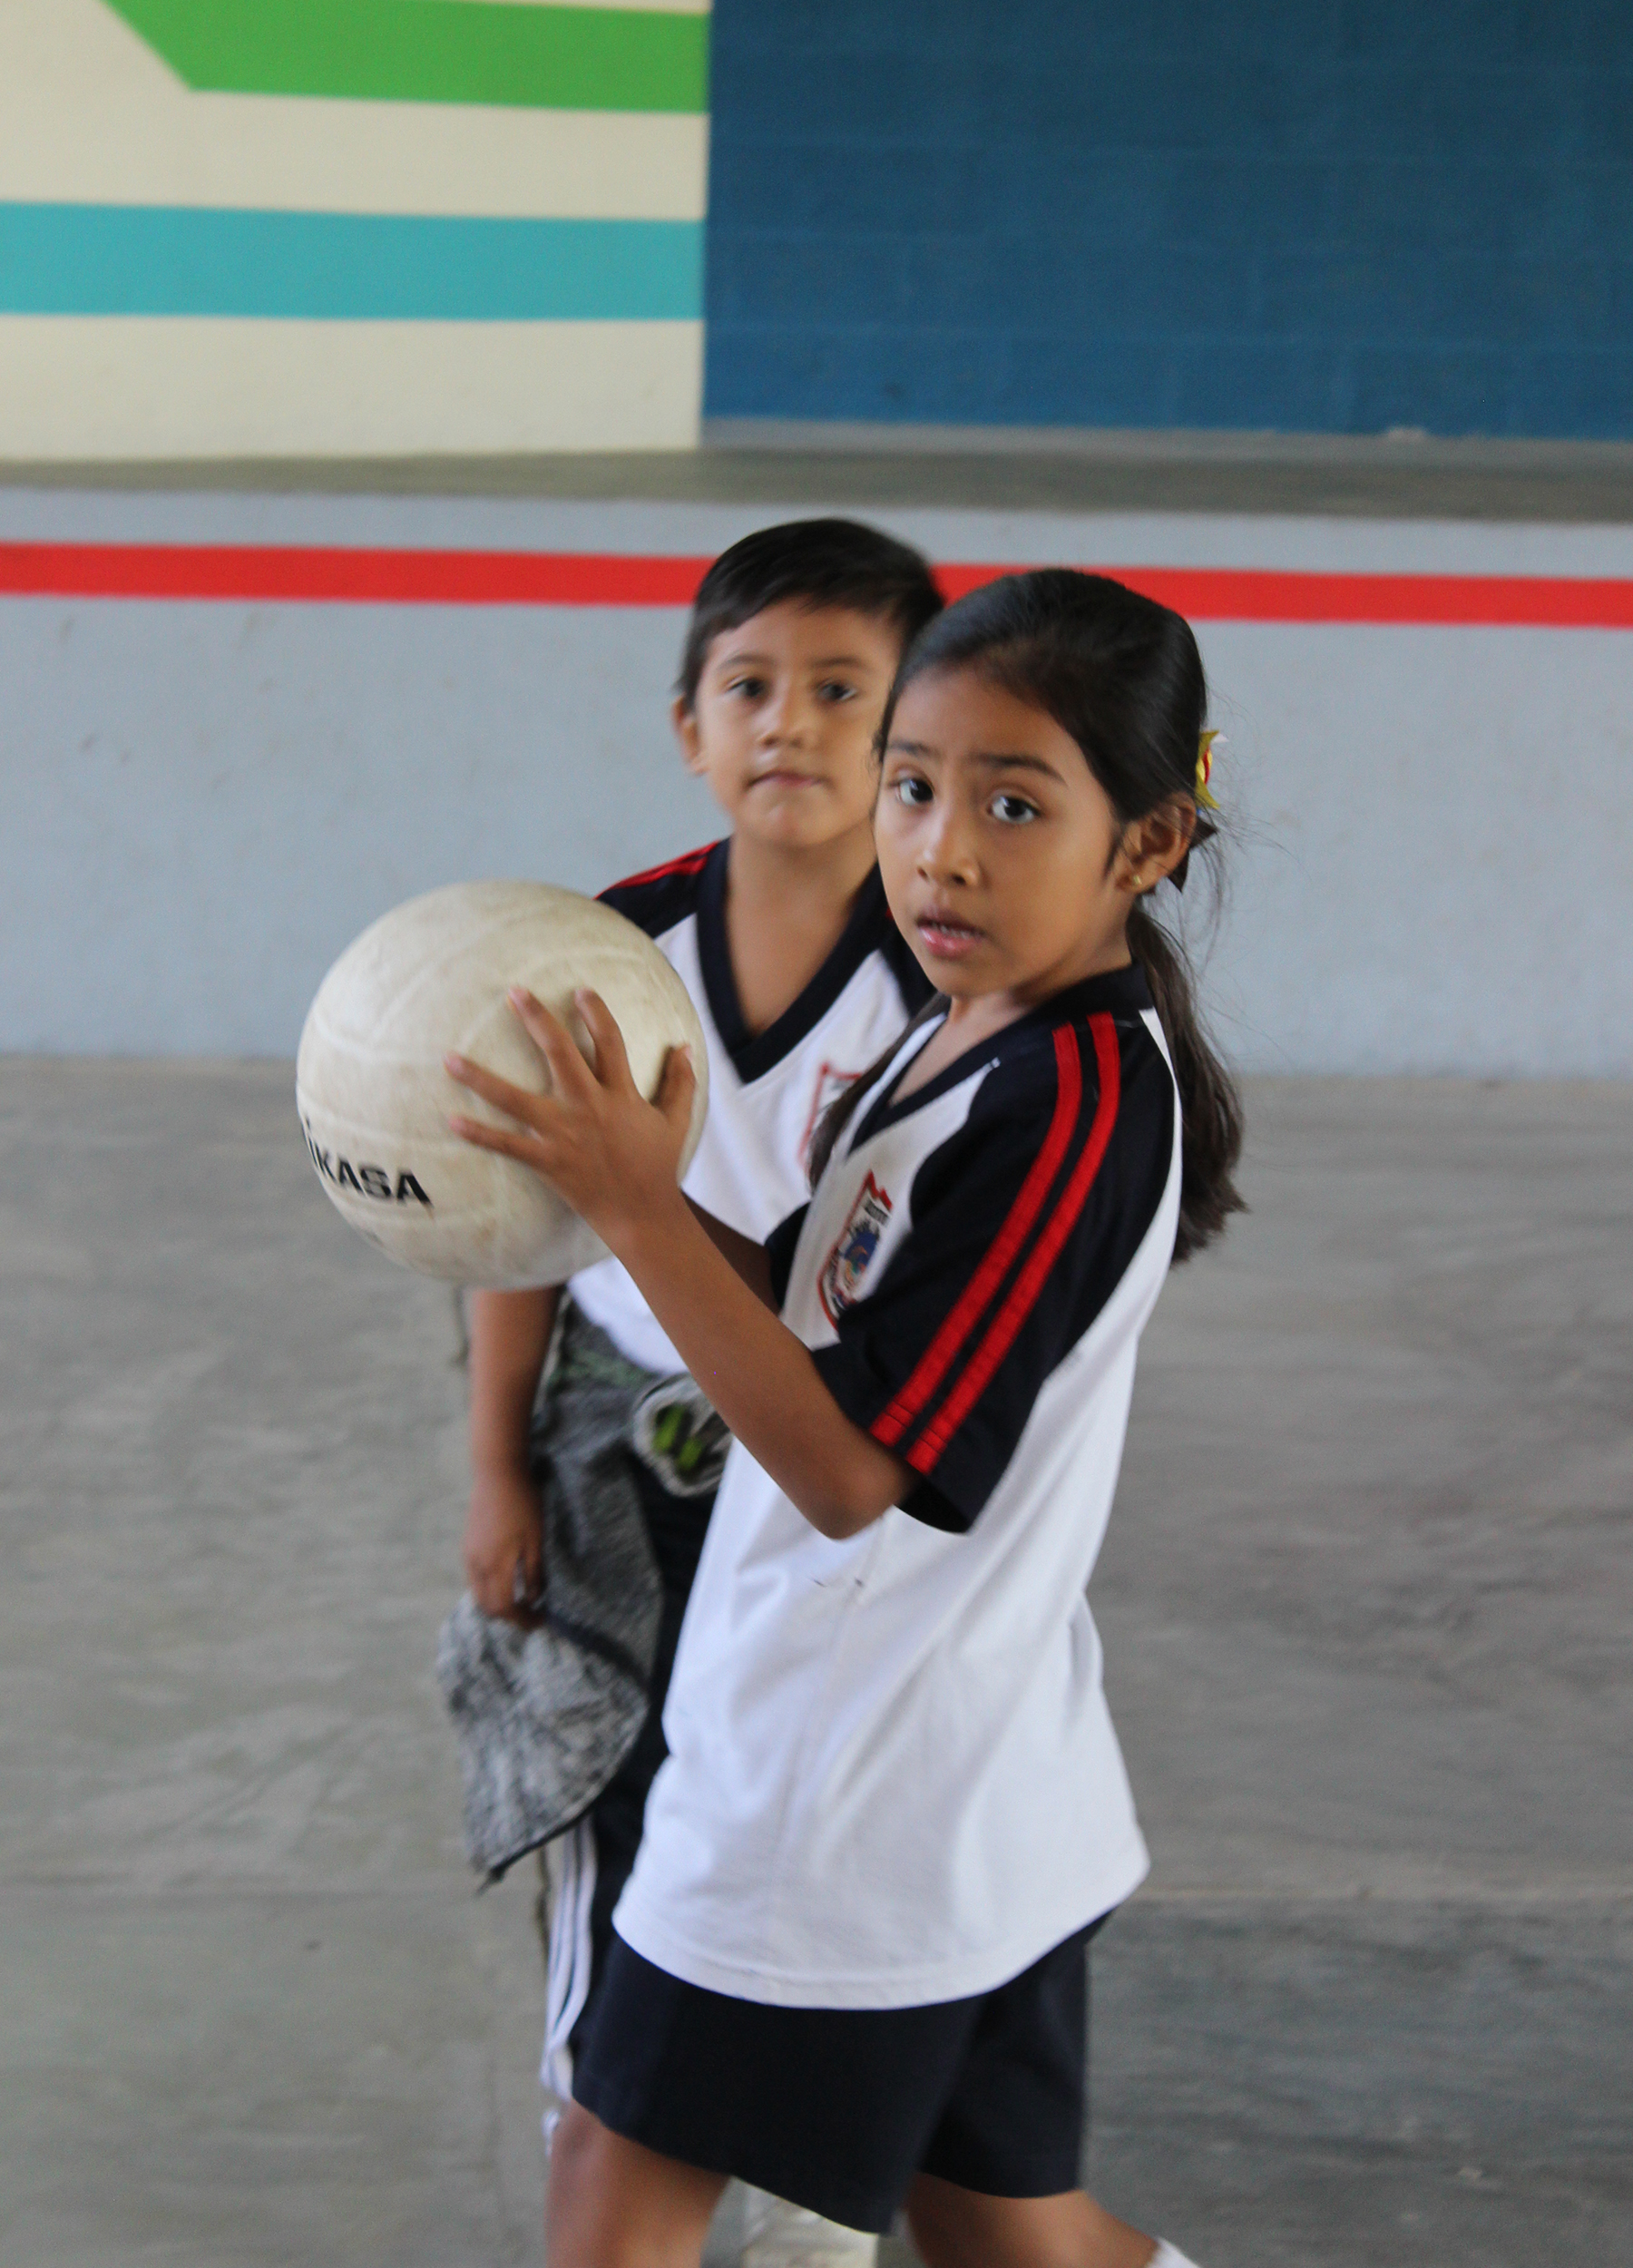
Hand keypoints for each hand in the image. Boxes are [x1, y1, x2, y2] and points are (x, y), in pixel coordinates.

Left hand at [446, 988, 695, 1253]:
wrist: (641, 1214)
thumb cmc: (658, 1166)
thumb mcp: (676, 1121)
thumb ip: (680, 1082)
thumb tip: (684, 1046)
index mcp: (620, 1094)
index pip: (609, 1041)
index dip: (596, 1012)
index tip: (580, 991)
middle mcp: (588, 1106)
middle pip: (559, 1053)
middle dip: (536, 1019)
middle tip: (514, 993)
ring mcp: (563, 1133)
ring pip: (514, 1099)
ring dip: (479, 1078)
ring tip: (449, 1058)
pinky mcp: (547, 1161)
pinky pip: (506, 1145)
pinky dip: (478, 1134)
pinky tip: (451, 1120)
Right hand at [464, 1464, 543, 1622]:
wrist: (497, 1473)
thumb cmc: (522, 1502)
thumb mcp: (536, 1538)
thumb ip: (533, 1571)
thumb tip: (533, 1598)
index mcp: (495, 1565)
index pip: (505, 1608)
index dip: (522, 1620)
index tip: (539, 1620)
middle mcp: (477, 1565)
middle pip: (487, 1606)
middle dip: (508, 1616)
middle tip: (530, 1614)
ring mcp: (469, 1555)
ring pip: (478, 1593)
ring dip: (496, 1603)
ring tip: (519, 1599)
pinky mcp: (467, 1545)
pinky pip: (474, 1578)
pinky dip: (488, 1588)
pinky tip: (505, 1579)